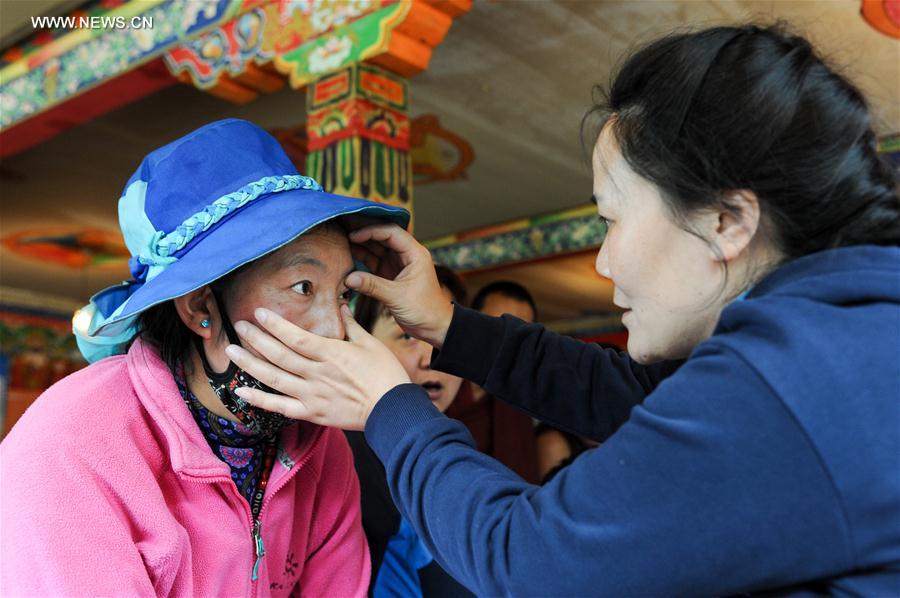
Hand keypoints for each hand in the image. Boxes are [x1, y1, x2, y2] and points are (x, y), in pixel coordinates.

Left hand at [224, 305, 410, 430]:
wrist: (392, 410)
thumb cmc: (386, 374)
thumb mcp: (370, 344)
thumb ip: (350, 325)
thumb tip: (340, 305)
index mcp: (331, 353)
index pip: (295, 336)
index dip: (275, 324)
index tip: (259, 312)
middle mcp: (316, 373)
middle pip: (279, 354)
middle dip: (256, 338)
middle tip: (239, 325)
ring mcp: (312, 395)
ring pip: (273, 378)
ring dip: (250, 364)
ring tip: (231, 350)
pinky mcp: (312, 413)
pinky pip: (279, 407)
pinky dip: (259, 400)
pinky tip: (241, 391)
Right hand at [348, 224, 452, 347]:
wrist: (434, 327)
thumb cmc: (424, 310)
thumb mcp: (397, 297)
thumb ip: (373, 286)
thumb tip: (349, 278)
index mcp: (415, 254)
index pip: (391, 233)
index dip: (371, 231)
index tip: (353, 235)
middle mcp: (406, 255)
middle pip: (382, 238)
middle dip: (363, 235)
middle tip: (342, 233)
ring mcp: (397, 265)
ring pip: (376, 249)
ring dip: (360, 247)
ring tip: (341, 244)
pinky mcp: (390, 275)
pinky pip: (373, 263)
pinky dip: (361, 261)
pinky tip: (347, 258)